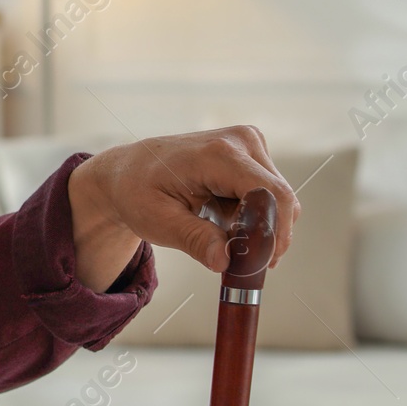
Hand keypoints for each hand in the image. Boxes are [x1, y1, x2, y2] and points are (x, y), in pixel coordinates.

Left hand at [66, 125, 300, 289]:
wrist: (126, 172)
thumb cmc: (137, 193)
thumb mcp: (158, 221)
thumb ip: (194, 239)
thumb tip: (224, 261)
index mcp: (216, 154)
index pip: (271, 195)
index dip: (274, 233)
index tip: (260, 264)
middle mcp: (240, 141)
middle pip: (279, 199)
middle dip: (265, 236)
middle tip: (237, 261)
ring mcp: (248, 144)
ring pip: (277, 200)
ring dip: (257, 226)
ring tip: (217, 234)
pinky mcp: (251, 154)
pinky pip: (268, 194)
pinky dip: (252, 216)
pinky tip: (221, 220)